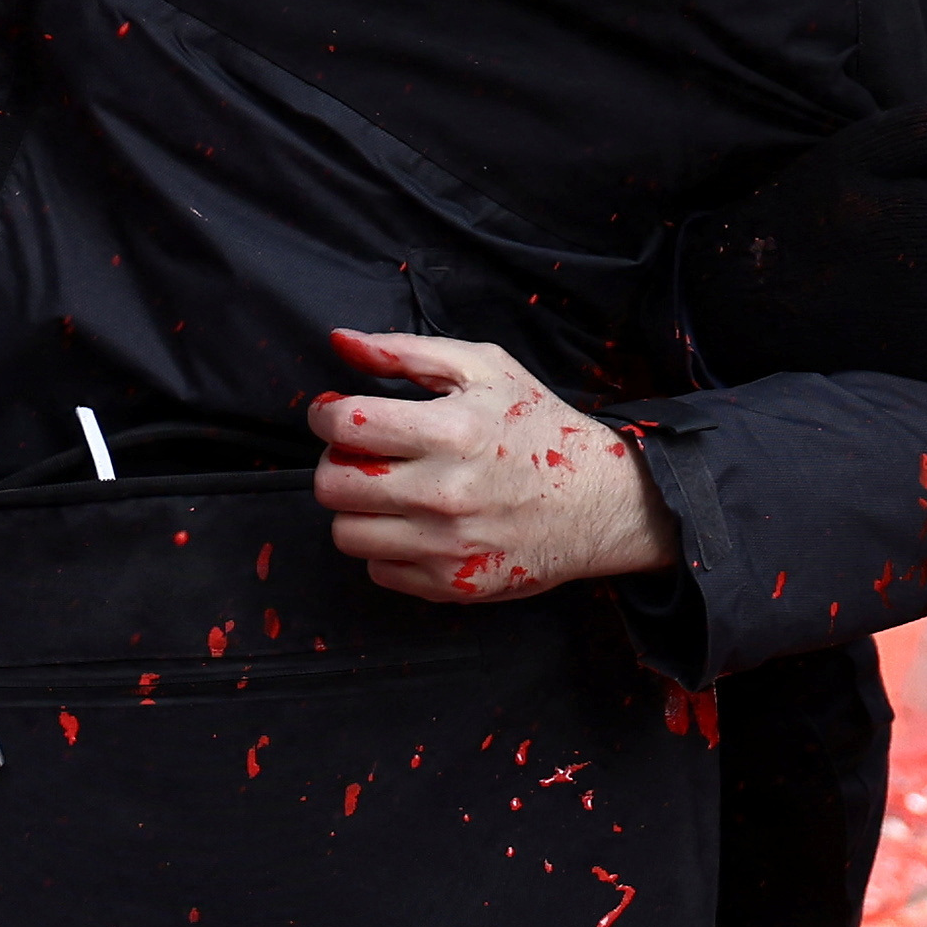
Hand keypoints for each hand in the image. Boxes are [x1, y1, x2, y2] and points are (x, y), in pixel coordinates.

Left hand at [307, 330, 665, 602]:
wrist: (599, 502)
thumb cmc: (536, 425)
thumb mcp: (482, 368)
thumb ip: (405, 352)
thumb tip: (340, 341)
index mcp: (449, 431)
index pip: (345, 425)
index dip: (326, 416)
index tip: (336, 415)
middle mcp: (443, 493)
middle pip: (333, 485)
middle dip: (336, 463)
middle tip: (360, 455)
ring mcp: (446, 546)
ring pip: (346, 533)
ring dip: (357, 510)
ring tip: (387, 491)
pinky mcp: (451, 585)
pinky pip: (378, 570)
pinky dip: (385, 548)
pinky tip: (414, 525)